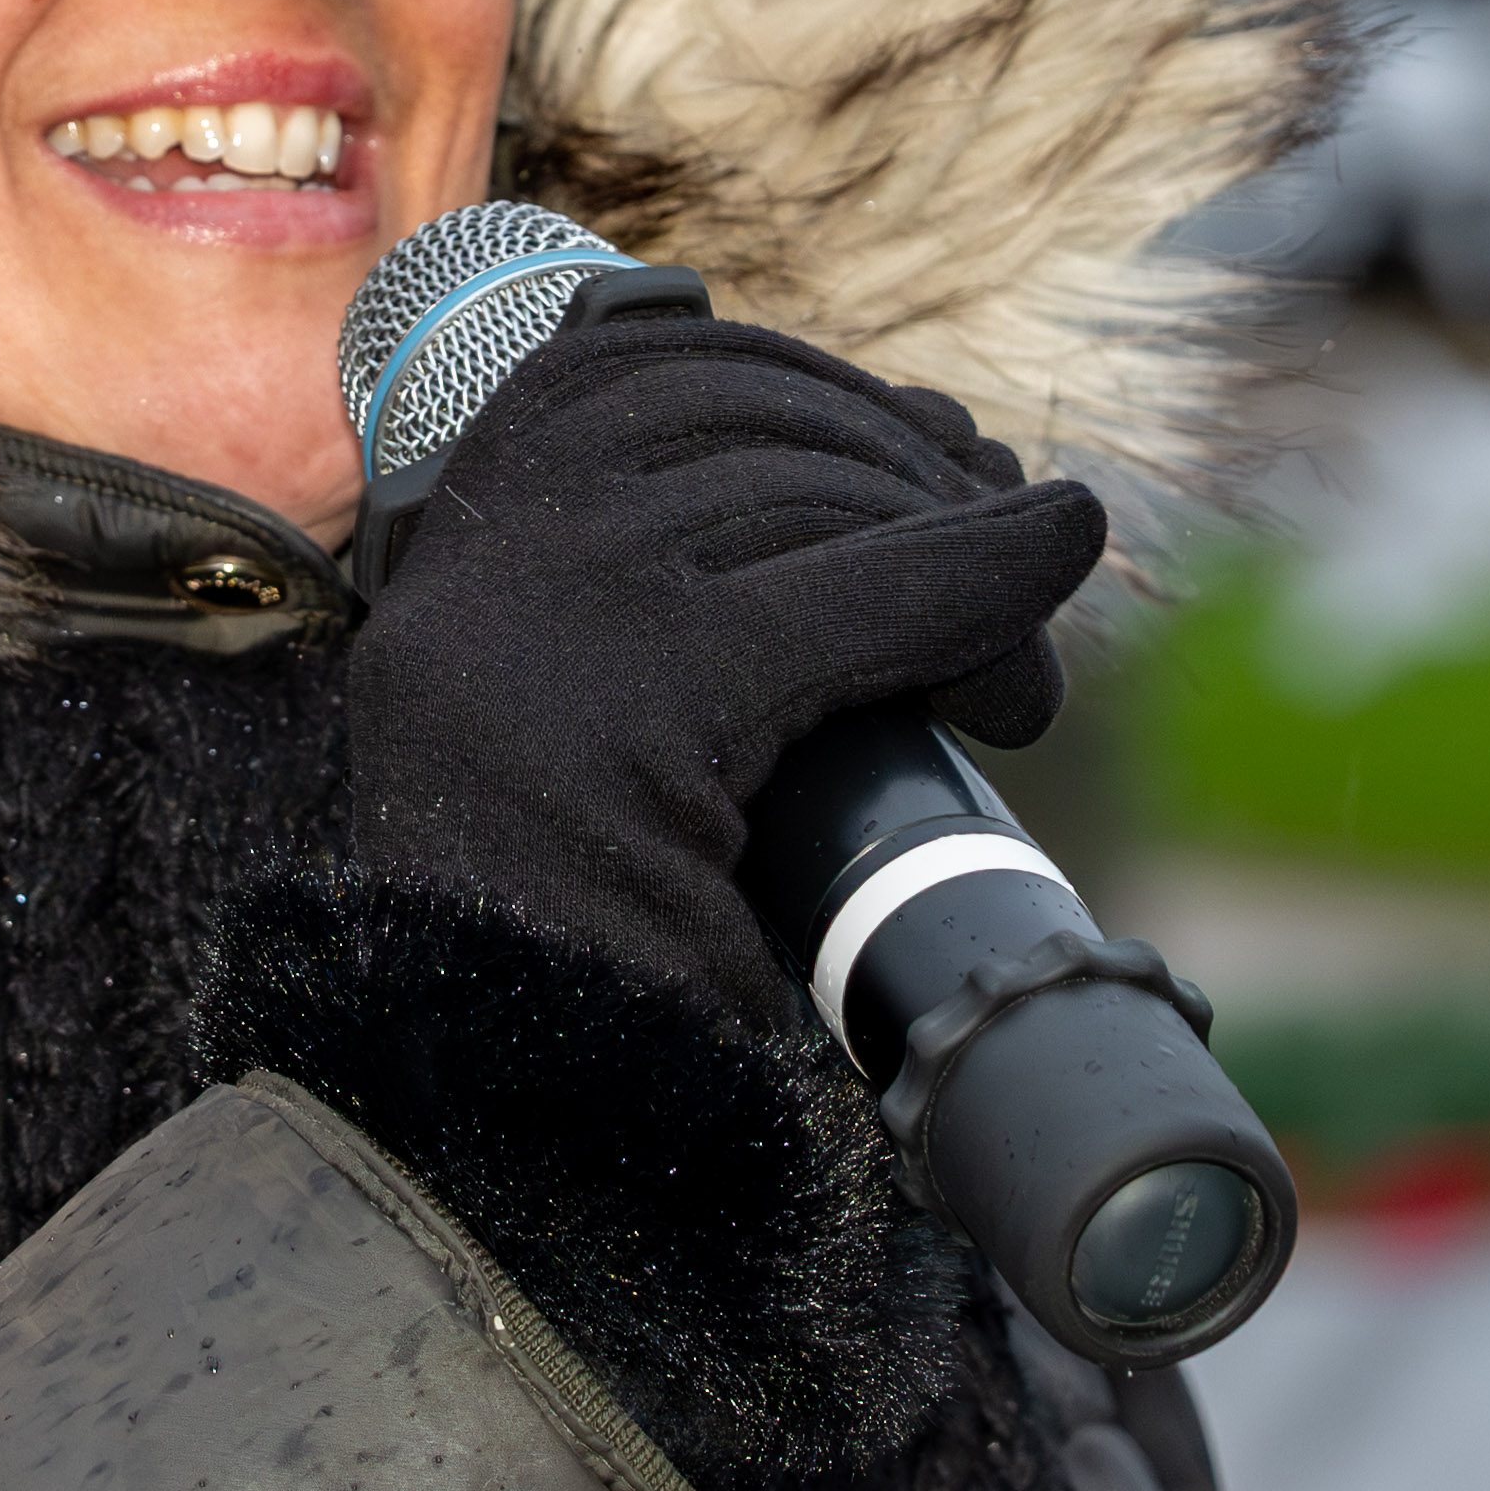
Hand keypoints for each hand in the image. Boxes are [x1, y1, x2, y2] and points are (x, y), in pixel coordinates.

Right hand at [338, 301, 1107, 1052]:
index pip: (625, 368)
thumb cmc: (581, 955)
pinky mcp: (647, 689)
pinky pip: (857, 591)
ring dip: (957, 547)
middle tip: (1010, 539)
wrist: (503, 1122)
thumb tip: (911, 445)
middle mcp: (480, 565)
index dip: (794, 377)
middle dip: (898, 452)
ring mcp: (551, 615)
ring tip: (1020, 681)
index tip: (911, 427)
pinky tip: (1042, 614)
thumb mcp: (587, 735)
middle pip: (731, 413)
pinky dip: (979, 584)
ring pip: (809, 495)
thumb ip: (670, 601)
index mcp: (447, 568)